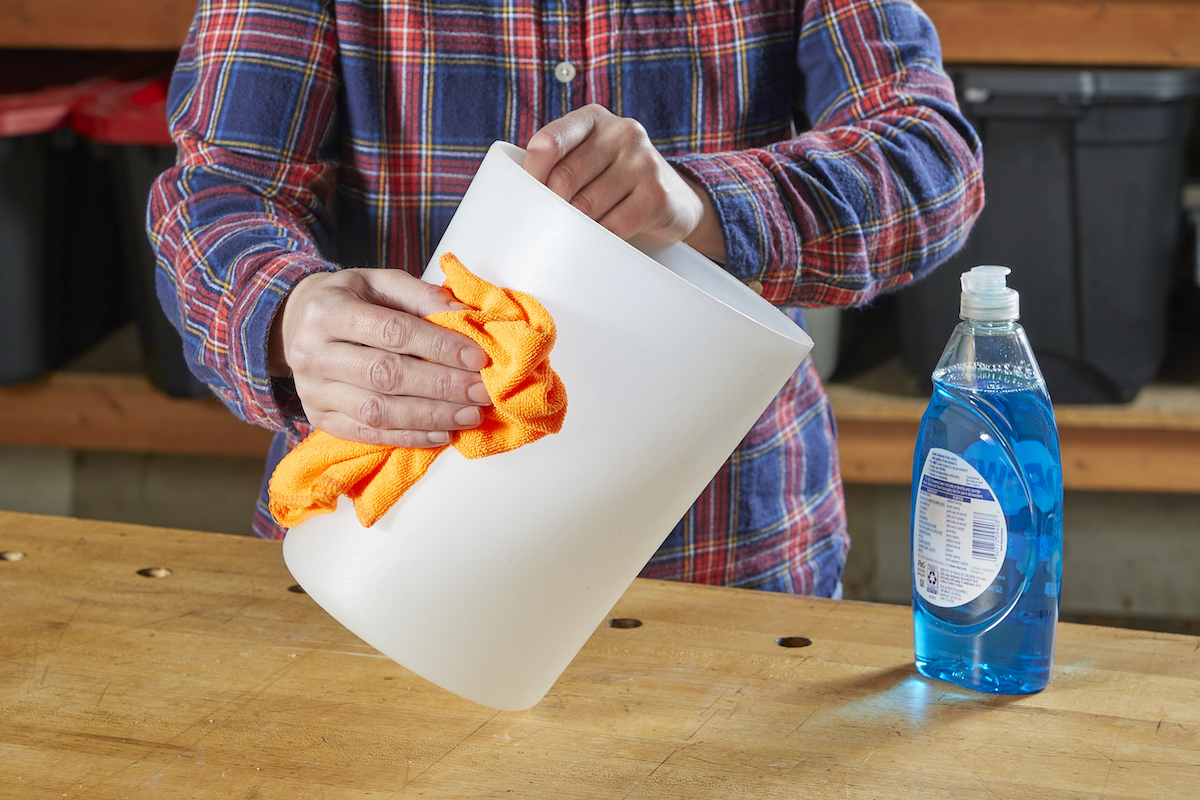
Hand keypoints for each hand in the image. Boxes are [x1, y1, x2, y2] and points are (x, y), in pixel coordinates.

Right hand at [269, 269, 491, 446]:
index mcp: (328, 310)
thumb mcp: (378, 282)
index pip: (392, 331)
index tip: (477, 358)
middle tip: (482, 392)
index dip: (438, 346)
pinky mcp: (318, 418)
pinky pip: (368, 434)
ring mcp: (312, 390)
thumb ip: (421, 295)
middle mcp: (312, 352)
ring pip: (377, 411)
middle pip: (386, 375)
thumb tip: (466, 317)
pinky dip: (409, 437)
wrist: (294, 325)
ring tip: (470, 415)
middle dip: (441, 386)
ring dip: (431, 417)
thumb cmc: (349, 300)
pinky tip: (442, 434)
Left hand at [522, 104, 724, 259]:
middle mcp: (621, 132)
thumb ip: (557, 165)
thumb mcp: (588, 159)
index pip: (548, 142)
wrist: (675, 198)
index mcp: (592, 119)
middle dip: (552, 208)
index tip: (527, 199)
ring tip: (575, 234)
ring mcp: (643, 161)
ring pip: (587, 206)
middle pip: (564, 179)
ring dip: (575, 227)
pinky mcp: (657, 194)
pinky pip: (613, 226)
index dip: (531, 176)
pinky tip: (596, 241)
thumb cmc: (614, 181)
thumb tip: (516, 196)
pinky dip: (598, 240)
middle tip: (550, 225)